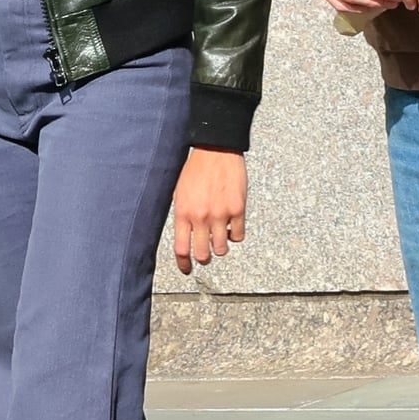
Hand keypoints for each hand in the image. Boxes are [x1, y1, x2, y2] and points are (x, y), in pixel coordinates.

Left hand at [172, 147, 246, 275]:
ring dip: (220, 247)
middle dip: (203, 258)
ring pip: (222, 249)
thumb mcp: (180, 192)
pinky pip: (238, 235)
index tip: (186, 269)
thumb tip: (185, 235)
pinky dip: (235, 235)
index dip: (184, 264)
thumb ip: (183, 215)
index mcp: (183, 212)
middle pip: (202, 254)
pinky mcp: (237, 209)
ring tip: (219, 238)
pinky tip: (231, 226)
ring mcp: (221, 214)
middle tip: (205, 255)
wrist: (216, 149)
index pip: (181, 249)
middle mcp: (201, 216)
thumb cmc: (196, 168)